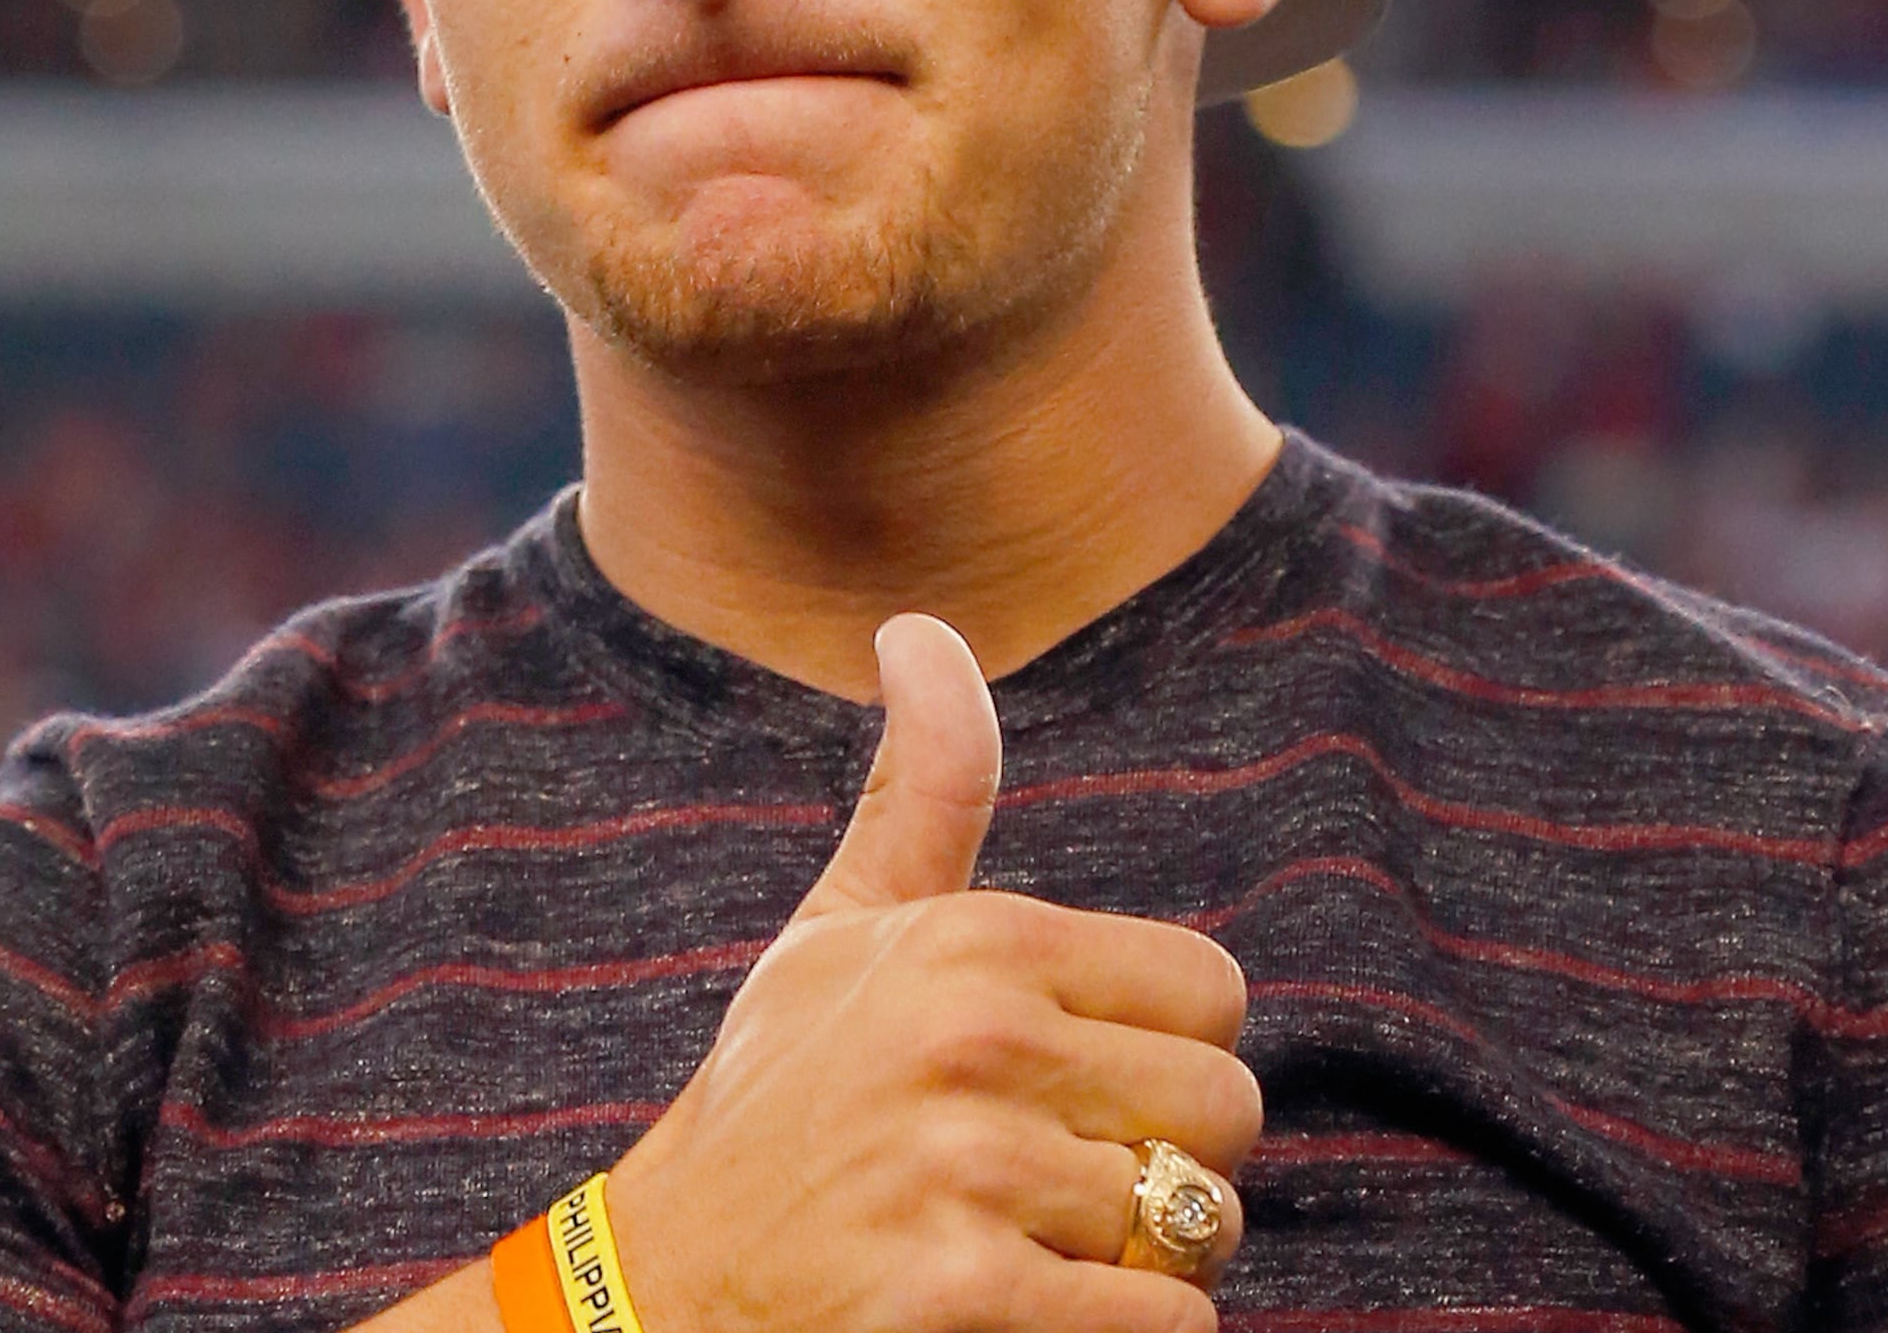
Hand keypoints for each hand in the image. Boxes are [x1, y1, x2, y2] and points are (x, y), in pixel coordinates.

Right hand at [599, 615, 1257, 1332]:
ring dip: (1147, 1261)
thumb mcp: (840, 929)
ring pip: (1198, 1223)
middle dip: (1173, 1163)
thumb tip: (920, 625)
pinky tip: (1046, 1310)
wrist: (662, 1286)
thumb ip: (921, 789)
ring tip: (1048, 1247)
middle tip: (1076, 1184)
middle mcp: (976, 1041)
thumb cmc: (776, 1101)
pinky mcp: (964, 1295)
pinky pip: (1163, 1322)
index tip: (1089, 1087)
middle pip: (1224, 1108)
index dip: (1170, 1052)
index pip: (1215, 990)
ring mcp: (969, 1172)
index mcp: (973, 941)